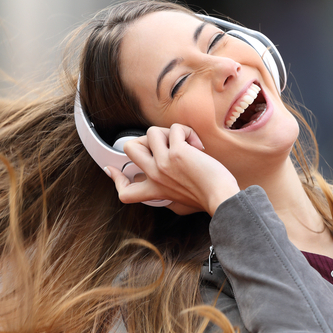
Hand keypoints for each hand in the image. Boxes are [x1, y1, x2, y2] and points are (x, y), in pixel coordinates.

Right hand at [104, 124, 239, 215]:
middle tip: (163, 145)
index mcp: (154, 190)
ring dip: (170, 133)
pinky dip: (187, 132)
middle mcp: (155, 176)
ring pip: (151, 132)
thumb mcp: (179, 203)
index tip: (112, 170)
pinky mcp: (177, 152)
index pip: (124, 191)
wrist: (220, 197)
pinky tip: (197, 146)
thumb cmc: (207, 199)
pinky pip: (175, 129)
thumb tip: (161, 186)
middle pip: (129, 148)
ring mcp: (163, 163)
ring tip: (185, 144)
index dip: (115, 179)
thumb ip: (165, 193)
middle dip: (144, 140)